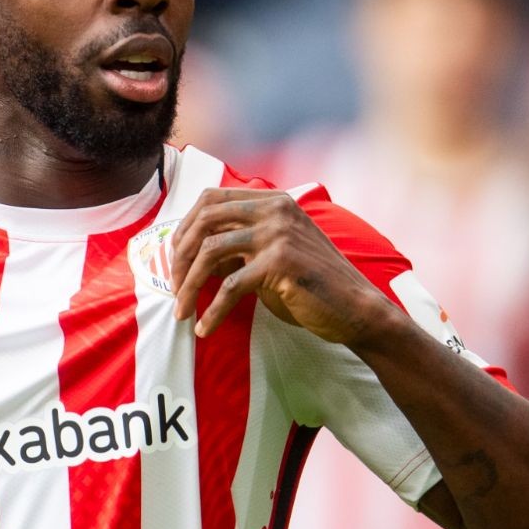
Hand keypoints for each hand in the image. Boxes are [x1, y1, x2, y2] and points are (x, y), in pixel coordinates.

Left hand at [169, 187, 396, 344]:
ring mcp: (278, 233)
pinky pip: (230, 287)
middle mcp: (274, 209)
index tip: (174, 259)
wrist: (355, 309)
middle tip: (172, 287)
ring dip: (189, 286)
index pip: (210, 200)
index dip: (184, 228)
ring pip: (210, 252)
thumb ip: (237, 246)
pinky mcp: (281, 263)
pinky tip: (205, 329)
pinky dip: (212, 311)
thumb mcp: (270, 254)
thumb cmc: (309, 285)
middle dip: (179, 257)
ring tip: (181, 312)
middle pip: (204, 221)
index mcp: (272, 201)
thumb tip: (189, 256)